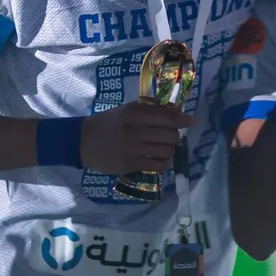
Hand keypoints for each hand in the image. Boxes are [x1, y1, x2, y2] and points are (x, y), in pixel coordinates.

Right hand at [80, 101, 194, 174]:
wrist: (83, 141)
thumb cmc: (108, 122)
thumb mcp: (127, 109)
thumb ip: (149, 109)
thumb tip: (174, 110)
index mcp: (135, 113)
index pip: (167, 117)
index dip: (183, 119)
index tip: (192, 121)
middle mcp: (136, 131)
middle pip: (170, 134)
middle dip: (175, 135)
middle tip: (170, 135)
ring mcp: (134, 149)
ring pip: (167, 150)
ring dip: (171, 149)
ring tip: (165, 147)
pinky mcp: (131, 165)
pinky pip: (159, 165)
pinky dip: (165, 162)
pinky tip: (161, 158)